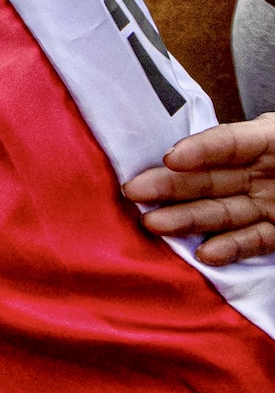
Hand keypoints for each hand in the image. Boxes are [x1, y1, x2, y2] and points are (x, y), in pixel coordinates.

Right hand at [122, 113, 274, 264]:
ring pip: (222, 212)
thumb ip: (256, 139)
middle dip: (170, 186)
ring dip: (186, 220)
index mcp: (267, 141)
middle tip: (132, 192)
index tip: (170, 159)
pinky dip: (230, 248)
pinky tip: (204, 253)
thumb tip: (192, 148)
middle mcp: (260, 173)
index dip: (199, 150)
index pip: (227, 143)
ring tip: (152, 225)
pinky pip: (254, 241)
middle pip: (209, 179)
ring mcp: (268, 204)